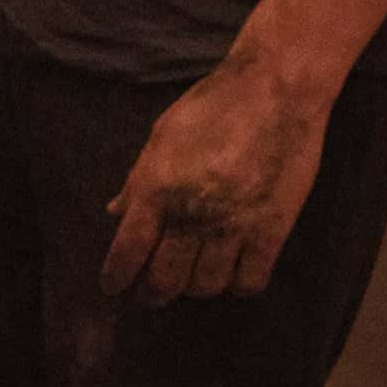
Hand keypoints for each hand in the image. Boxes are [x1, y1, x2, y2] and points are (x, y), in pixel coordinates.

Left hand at [100, 52, 330, 305]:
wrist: (274, 92)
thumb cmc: (212, 106)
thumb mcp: (162, 136)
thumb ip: (139, 179)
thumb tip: (115, 213)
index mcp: (157, 188)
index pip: (128, 251)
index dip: (117, 277)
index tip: (113, 287)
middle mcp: (191, 215)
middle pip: (165, 280)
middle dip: (151, 294)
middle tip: (149, 294)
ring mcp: (233, 227)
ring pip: (206, 286)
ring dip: (193, 288)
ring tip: (191, 279)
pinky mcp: (272, 232)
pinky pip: (249, 282)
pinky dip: (236, 285)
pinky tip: (231, 274)